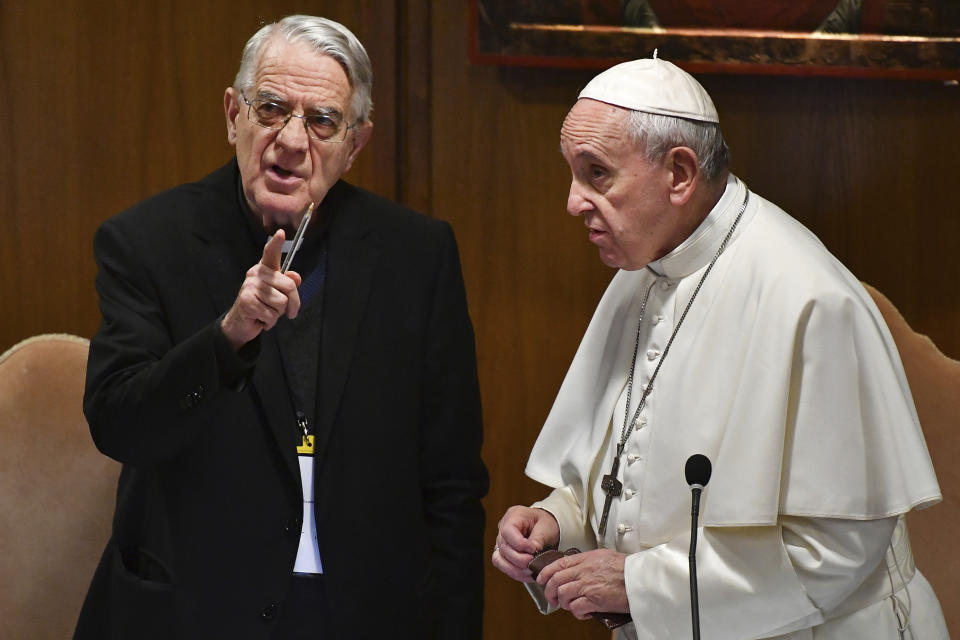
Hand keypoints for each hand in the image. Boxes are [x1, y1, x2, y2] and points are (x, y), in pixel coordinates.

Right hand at [221, 231, 301, 349]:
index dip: (276, 244)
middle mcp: (255, 274)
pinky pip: (271, 314)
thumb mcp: (277, 294)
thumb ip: (288, 285)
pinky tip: (261, 319)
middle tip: (288, 311)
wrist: (240, 323)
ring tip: (268, 313)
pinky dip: (270, 322)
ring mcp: (249, 287)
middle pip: (289, 286)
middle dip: (293, 303)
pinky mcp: (247, 301)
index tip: (280, 233)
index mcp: (264, 270)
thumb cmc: (261, 306)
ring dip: (278, 314)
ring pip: (281, 302)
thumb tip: (295, 276)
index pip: (270, 253)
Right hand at [491, 506, 559, 582]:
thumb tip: (532, 553)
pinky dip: (514, 573)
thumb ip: (538, 540)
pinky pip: (503, 566)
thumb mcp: (546, 527)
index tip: (533, 550)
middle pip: (503, 548)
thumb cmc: (546, 524)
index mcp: (513, 516)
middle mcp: (503, 528)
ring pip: (499, 559)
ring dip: (515, 569)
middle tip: (533, 563)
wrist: (546, 529)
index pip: (508, 531)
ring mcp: (501, 542)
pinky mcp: (503, 554)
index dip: (519, 544)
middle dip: (519, 559)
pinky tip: (527, 575)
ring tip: (530, 571)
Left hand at [537, 549, 628, 618]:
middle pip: (556, 580)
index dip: (545, 573)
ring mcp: (588, 585)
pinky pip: (576, 608)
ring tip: (571, 606)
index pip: (558, 564)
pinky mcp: (594, 600)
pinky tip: (584, 612)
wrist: (640, 579)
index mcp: (586, 559)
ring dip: (564, 603)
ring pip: (562, 594)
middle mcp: (584, 571)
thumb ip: (588, 561)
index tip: (541, 579)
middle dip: (549, 591)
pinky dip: (577, 613)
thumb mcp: (604, 556)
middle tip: (552, 599)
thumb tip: (576, 567)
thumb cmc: (626, 569)